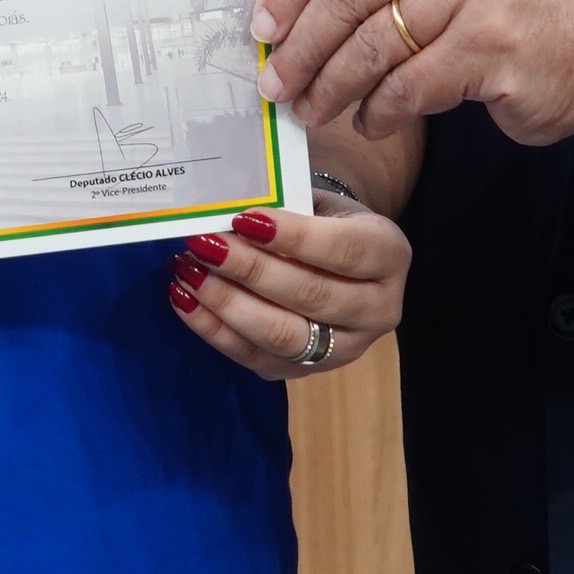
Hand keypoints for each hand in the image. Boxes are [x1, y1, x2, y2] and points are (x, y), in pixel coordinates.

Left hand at [166, 190, 406, 381]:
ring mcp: (346, 348)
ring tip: (187, 272)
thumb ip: (282, 205)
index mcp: (389, 255)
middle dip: (249, 270)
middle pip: (311, 296)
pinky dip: (214, 330)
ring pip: (283, 335)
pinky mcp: (308, 372)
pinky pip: (256, 358)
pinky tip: (184, 300)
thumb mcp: (318, 201)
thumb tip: (221, 210)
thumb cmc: (324, 220)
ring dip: (227, 303)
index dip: (294, 237)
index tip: (243, 219)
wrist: (340, 260)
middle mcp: (379, 309)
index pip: (343, 250)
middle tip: (202, 244)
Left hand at [252, 0, 573, 147]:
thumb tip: (285, 0)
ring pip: (374, 40)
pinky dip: (379, 108)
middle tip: (278, 81)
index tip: (264, 23)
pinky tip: (370, 120)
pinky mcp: (493, 45)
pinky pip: (408, 84)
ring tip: (314, 108)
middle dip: (303, 43)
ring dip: (333, 84)